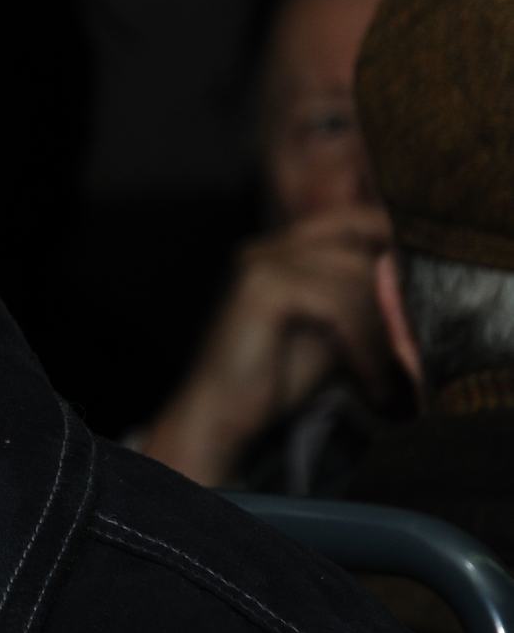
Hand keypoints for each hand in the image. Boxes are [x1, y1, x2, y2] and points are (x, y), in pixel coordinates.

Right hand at [141, 204, 391, 486]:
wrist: (221, 413)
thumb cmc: (274, 376)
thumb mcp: (328, 328)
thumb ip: (355, 297)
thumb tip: (406, 282)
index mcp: (278, 249)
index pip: (351, 220)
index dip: (389, 251)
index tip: (411, 302)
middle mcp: (267, 246)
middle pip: (359, 250)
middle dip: (388, 304)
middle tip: (400, 353)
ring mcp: (262, 263)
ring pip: (354, 277)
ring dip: (379, 332)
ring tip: (382, 375)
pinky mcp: (264, 290)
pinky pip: (339, 305)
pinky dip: (363, 346)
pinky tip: (367, 380)